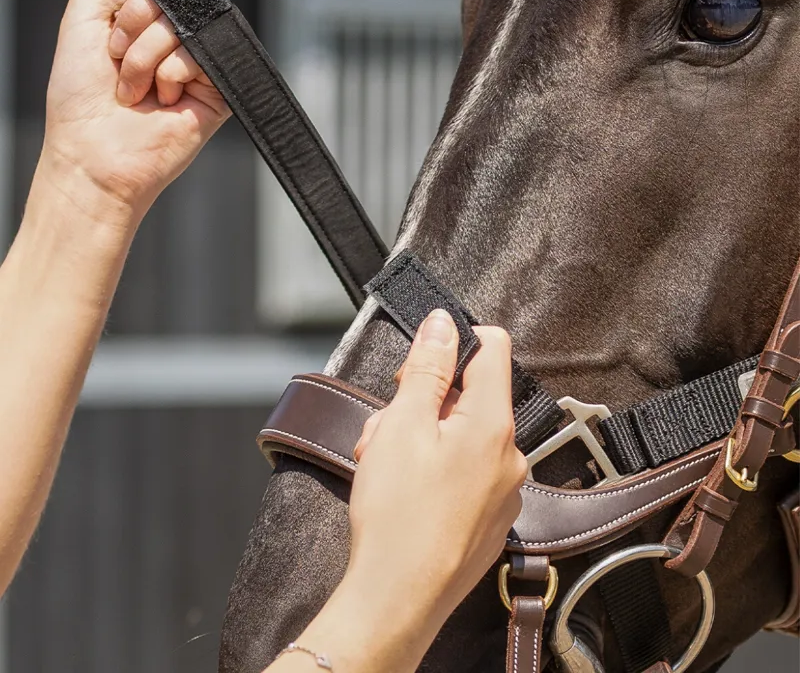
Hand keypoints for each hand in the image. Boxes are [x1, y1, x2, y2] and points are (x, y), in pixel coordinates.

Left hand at [42, 0, 229, 223]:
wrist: (94, 154)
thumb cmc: (80, 96)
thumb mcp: (81, 13)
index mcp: (145, 12)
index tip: (117, 1)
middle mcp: (174, 33)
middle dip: (131, 22)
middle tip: (116, 56)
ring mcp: (197, 60)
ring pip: (181, 23)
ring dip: (143, 55)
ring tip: (134, 86)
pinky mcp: (217, 88)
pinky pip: (200, 55)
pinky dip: (170, 75)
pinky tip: (161, 99)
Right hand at [347, 310, 525, 629]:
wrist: (397, 599)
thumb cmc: (397, 515)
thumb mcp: (402, 423)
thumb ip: (428, 367)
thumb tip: (443, 323)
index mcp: (493, 423)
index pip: (493, 347)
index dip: (454, 343)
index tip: (420, 364)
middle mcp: (509, 453)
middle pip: (471, 394)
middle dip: (425, 399)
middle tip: (388, 425)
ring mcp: (503, 489)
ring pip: (464, 434)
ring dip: (424, 434)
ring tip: (388, 462)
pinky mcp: (490, 515)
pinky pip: (467, 470)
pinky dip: (437, 466)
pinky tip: (406, 487)